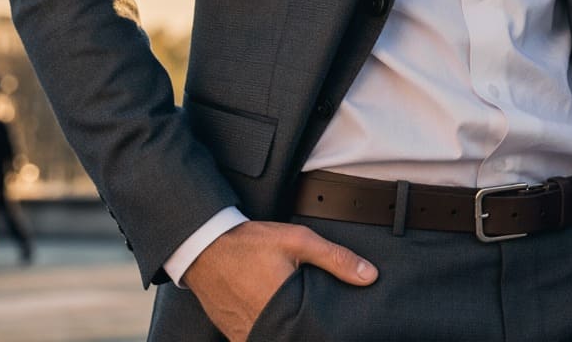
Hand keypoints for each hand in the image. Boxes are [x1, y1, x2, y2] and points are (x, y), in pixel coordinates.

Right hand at [182, 219, 375, 338]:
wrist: (202, 246)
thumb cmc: (248, 243)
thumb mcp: (297, 241)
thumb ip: (335, 259)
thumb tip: (369, 275)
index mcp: (282, 308)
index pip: (313, 334)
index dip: (324, 332)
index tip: (331, 325)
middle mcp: (263, 327)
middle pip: (295, 339)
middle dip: (306, 332)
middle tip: (311, 319)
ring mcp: (246, 334)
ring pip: (275, 341)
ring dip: (287, 334)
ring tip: (296, 320)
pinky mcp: (233, 334)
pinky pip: (256, 341)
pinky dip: (269, 334)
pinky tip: (277, 322)